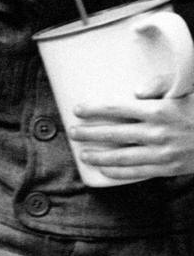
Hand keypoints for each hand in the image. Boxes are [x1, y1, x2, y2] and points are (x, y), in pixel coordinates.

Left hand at [68, 91, 193, 181]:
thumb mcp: (184, 90)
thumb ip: (160, 84)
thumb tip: (135, 92)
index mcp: (159, 110)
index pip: (117, 109)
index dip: (94, 110)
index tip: (77, 110)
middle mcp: (158, 133)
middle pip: (114, 134)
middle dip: (89, 133)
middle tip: (72, 132)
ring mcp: (163, 153)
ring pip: (122, 156)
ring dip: (99, 156)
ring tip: (83, 154)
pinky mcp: (169, 168)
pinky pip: (138, 172)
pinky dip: (119, 172)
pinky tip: (105, 169)